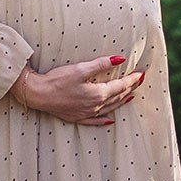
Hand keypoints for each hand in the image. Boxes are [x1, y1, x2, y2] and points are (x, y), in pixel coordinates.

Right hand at [11, 55, 143, 125]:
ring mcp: (87, 113)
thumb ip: (100, 64)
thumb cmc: (58, 80)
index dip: (131, 80)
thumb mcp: (80, 69)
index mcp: (97, 93)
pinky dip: (104, 119)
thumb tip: (119, 59)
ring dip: (121, 101)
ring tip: (130, 96)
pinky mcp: (77, 117)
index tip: (141, 74)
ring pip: (109, 108)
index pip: (120, 86)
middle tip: (139, 82)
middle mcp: (95, 106)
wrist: (39, 94)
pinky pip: (96, 121)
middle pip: (117, 97)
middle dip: (129, 89)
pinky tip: (109, 120)